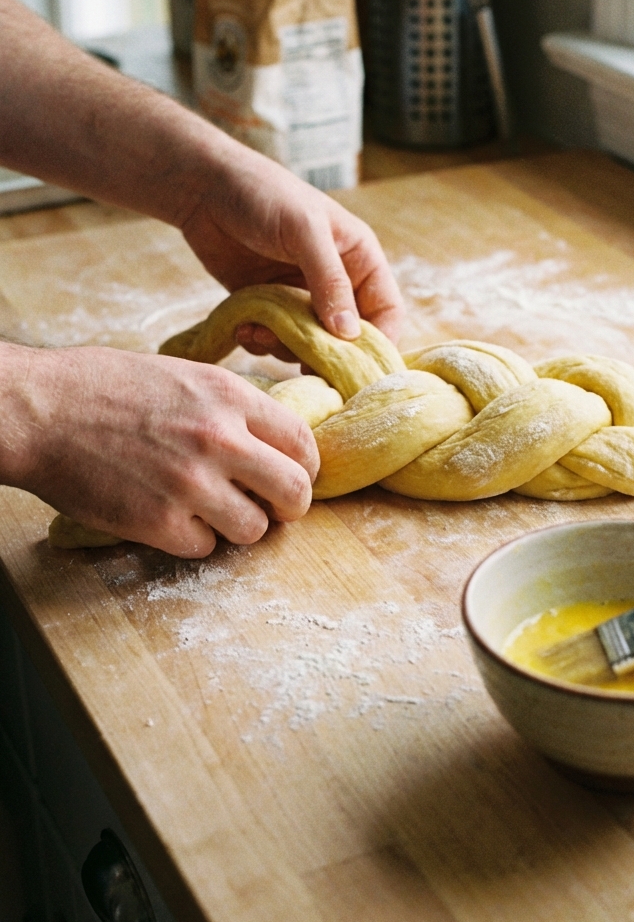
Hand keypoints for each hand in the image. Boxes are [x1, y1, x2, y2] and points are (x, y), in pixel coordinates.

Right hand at [1, 343, 318, 557]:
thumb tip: (270, 439)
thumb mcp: (183, 374)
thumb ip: (230, 407)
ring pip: (254, 530)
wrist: (40, 411)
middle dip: (289, 507)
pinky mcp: (159, 523)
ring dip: (238, 526)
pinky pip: (203, 547)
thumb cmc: (104, 386)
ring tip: (211, 512)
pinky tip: (170, 517)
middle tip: (271, 509)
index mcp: (229, 397)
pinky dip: (191, 539)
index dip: (305, 467)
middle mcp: (219, 440)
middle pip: (294, 493)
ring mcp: (190, 484)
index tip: (295, 476)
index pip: (302, 443)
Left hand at [180, 145, 404, 361]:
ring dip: (286, 348)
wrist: (204, 187)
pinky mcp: (269, 305)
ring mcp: (301, 296)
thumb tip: (349, 333)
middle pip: (347, 338)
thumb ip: (329, 281)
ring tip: (260, 332)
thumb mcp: (304, 231)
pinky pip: (276, 338)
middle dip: (326, 353)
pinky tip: (244, 328)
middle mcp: (336, 282)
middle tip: (301, 363)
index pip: (387, 312)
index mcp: (359, 259)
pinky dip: (262, 342)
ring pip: (310, 344)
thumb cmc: (265, 195)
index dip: (380, 344)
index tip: (360, 371)